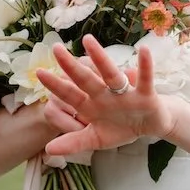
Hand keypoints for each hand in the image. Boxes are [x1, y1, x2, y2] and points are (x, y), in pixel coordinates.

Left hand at [38, 34, 175, 155]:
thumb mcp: (96, 139)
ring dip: (100, 58)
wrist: (150, 125)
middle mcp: (105, 95)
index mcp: (92, 105)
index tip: (38, 72)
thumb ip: (74, 142)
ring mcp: (124, 93)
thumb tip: (48, 150)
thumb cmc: (121, 127)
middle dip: (71, 66)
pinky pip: (145, 79)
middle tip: (55, 48)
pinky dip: (145, 66)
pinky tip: (143, 50)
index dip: (55, 85)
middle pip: (86, 79)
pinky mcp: (145, 94)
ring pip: (110, 74)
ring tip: (88, 40)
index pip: (70, 94)